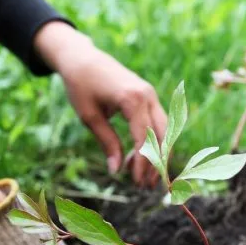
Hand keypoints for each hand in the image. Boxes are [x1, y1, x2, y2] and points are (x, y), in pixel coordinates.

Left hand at [34, 22, 166, 186]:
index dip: (143, 164)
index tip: (137, 183)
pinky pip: (157, 123)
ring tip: (143, 177)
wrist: (81, 58)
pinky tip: (137, 158)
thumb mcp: (90, 117)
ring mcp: (150, 95)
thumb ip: (107, 143)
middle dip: (156, 163)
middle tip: (146, 186)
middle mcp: (147, 96)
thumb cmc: (81, 86)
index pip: (145, 138)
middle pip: (162, 136)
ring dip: (157, 154)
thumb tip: (117, 171)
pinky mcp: (148, 97)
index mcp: (132, 99)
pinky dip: (151, 142)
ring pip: (164, 130)